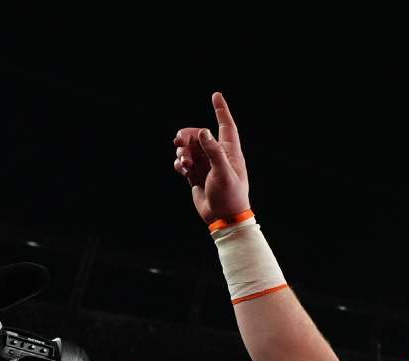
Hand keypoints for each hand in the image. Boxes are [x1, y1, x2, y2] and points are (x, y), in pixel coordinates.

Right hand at [172, 92, 250, 223]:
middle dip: (187, 136)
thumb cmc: (230, 195)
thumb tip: (204, 131)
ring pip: (189, 148)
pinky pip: (183, 161)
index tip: (216, 95)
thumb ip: (214, 151)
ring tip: (185, 164)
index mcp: (230, 152)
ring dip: (182, 152)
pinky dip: (180, 163)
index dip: (221, 110)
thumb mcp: (223, 172)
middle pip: (199, 135)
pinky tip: (182, 170)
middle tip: (179, 141)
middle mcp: (218, 155)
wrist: (223, 217)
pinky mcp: (196, 174)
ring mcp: (206, 164)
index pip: (226, 126)